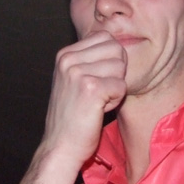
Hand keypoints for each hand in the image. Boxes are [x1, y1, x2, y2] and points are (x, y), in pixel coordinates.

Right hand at [38, 31, 126, 168]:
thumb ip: (90, 59)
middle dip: (116, 73)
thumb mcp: (74, 79)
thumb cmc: (73, 116)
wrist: (61, 146)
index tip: (96, 80)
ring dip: (115, 88)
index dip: (110, 60)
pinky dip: (115, 101)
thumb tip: (117, 43)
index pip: (106, 38)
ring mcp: (78, 73)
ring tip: (97, 102)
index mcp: (65, 54)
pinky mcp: (90, 88)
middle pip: (117, 49)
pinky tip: (98, 110)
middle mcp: (68, 59)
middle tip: (99, 92)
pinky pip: (121, 87)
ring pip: (121, 68)